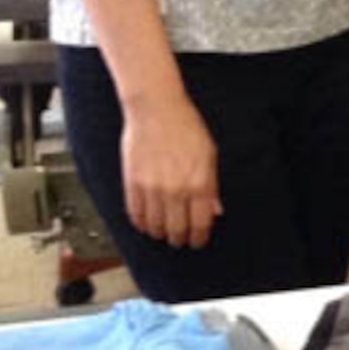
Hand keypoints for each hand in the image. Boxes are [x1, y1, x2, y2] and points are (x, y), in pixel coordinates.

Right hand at [120, 98, 222, 248]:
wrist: (156, 108)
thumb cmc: (186, 126)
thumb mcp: (209, 154)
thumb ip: (212, 186)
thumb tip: (215, 210)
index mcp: (199, 182)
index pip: (200, 225)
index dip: (199, 238)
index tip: (197, 241)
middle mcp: (176, 189)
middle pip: (177, 230)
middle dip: (180, 239)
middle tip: (180, 239)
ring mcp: (153, 188)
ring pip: (155, 227)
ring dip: (160, 233)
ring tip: (163, 232)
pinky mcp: (133, 183)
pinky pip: (135, 214)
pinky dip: (141, 223)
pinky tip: (146, 223)